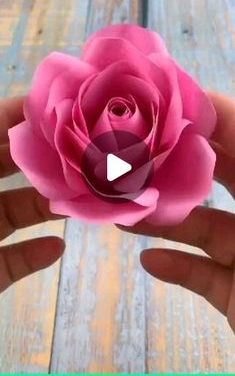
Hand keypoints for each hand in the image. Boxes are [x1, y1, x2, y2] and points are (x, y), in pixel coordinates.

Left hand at [0, 97, 64, 292]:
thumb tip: (16, 107)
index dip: (20, 117)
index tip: (56, 110)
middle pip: (9, 168)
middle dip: (46, 160)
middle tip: (83, 151)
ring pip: (17, 212)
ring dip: (48, 206)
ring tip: (80, 198)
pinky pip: (13, 261)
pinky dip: (35, 255)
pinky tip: (56, 247)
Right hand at [118, 92, 234, 332]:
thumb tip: (217, 104)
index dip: (208, 118)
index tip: (166, 106)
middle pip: (218, 179)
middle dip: (176, 166)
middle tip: (135, 153)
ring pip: (202, 229)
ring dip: (163, 222)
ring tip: (124, 212)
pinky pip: (202, 276)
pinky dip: (175, 268)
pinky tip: (148, 260)